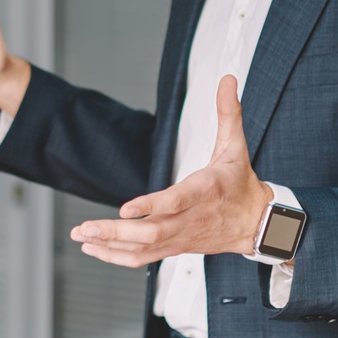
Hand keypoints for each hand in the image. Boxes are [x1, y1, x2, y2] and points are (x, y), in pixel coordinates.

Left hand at [70, 74, 272, 268]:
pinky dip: (117, 257)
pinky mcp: (174, 248)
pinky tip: (94, 249)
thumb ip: (228, 112)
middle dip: (116, 231)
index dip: (150, 206)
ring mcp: (181, 237)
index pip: (176, 201)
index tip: (125, 209)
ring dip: (110, 245)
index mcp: (205, 191)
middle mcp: (190, 219)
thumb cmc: (241, 183)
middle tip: (85, 226)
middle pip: (152, 231)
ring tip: (80, 236)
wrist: (257, 224)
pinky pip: (144, 258)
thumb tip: (228, 79)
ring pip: (144, 248)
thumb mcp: (236, 145)